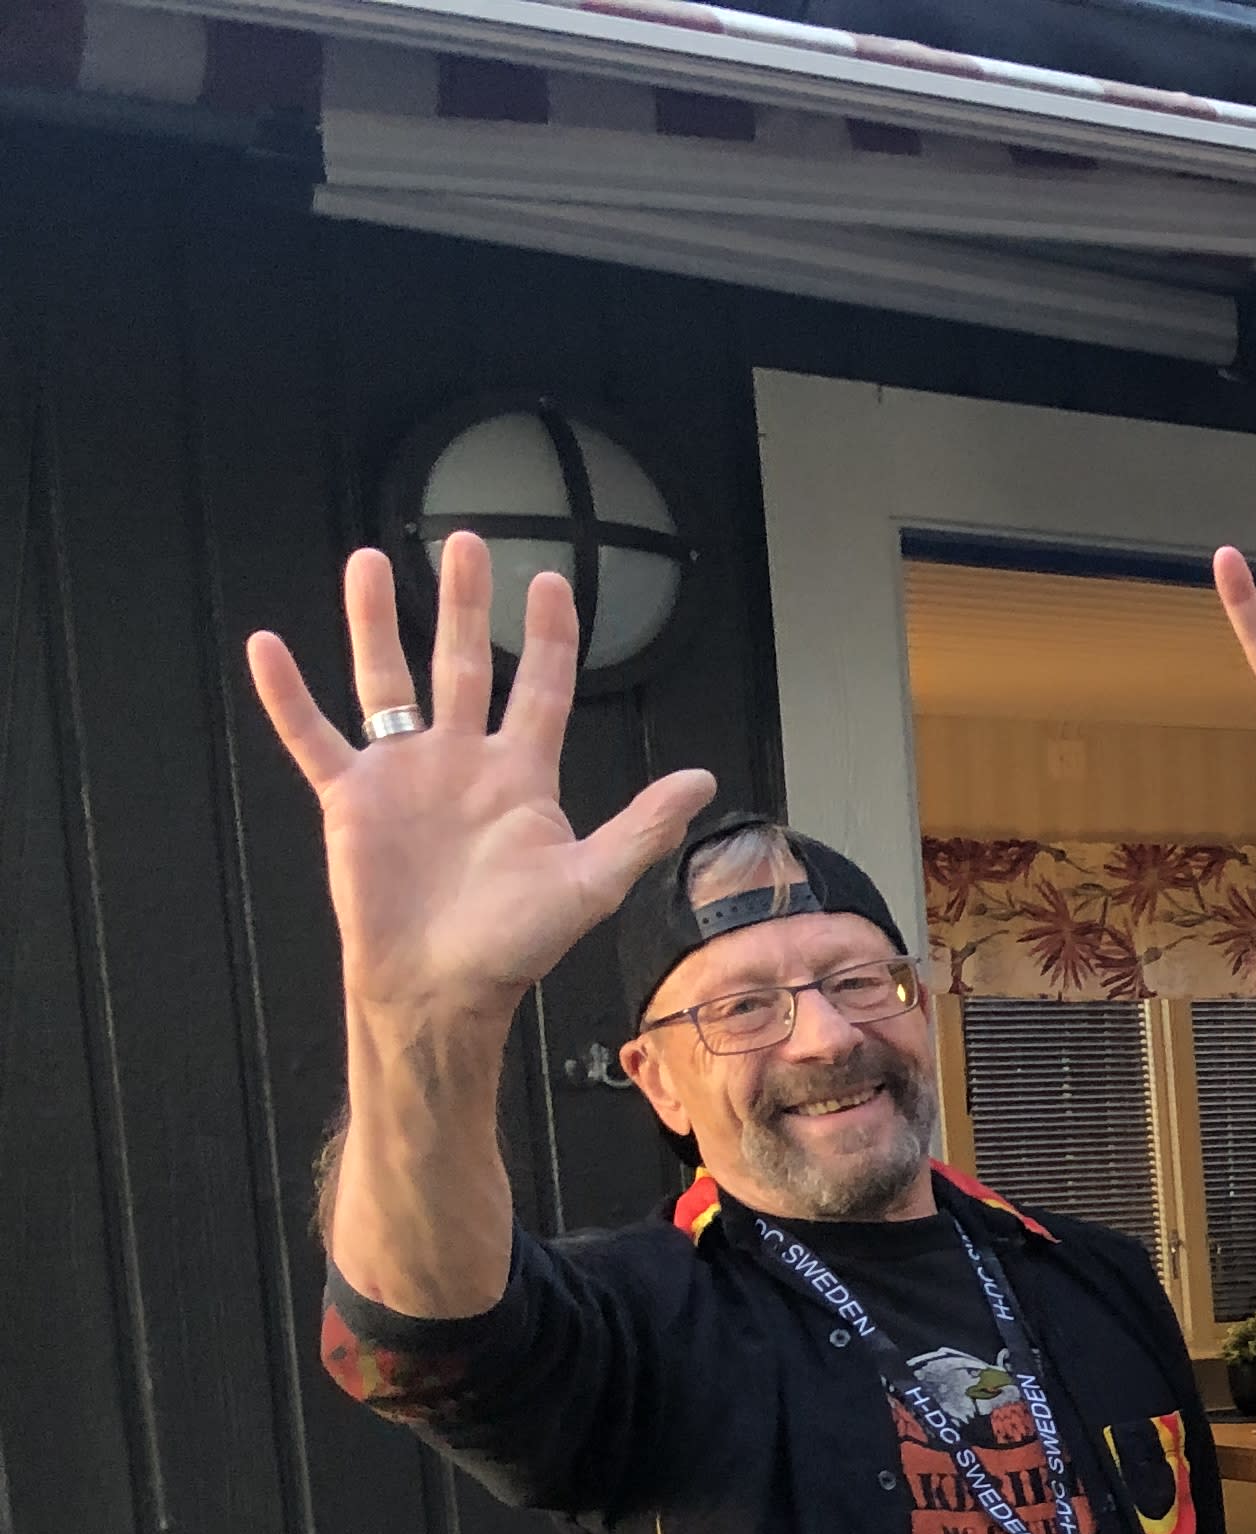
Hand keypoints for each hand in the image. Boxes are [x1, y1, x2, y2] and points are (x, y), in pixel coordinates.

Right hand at [245, 538, 713, 1037]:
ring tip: (369, 560)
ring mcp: (404, 775)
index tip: (552, 582)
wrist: (444, 986)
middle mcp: (462, 762)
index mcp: (522, 776)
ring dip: (376, 623)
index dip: (549, 637)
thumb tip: (703, 780)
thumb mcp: (591, 883)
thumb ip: (642, 827)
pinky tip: (267, 647)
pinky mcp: (351, 799)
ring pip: (387, 680)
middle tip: (467, 540)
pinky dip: (288, 696)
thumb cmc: (517, 943)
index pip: (543, 689)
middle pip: (465, 664)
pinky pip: (313, 735)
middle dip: (467, 605)